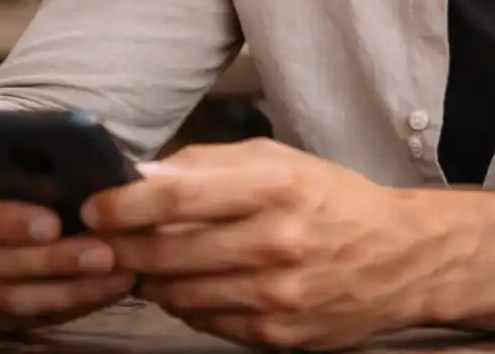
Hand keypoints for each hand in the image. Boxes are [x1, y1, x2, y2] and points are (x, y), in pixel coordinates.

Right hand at [0, 151, 137, 329]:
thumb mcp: (15, 148)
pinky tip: (108, 288)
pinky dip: (72, 304)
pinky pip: (28, 316)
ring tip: (117, 275)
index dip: (8, 221)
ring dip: (70, 290)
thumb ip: (39, 157)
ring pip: (13, 297)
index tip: (53, 223)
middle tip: (105, 254)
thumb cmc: (7, 167)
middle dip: (55, 261)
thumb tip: (90, 167)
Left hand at [83, 139, 439, 349]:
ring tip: (145, 261)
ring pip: (177, 293)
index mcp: (277, 187)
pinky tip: (189, 284)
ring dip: (149, 278)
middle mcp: (277, 242)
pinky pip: (204, 321)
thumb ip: (208, 164)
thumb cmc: (331, 199)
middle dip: (122, 246)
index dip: (123, 204)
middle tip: (104, 239)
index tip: (94, 206)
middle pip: (167, 251)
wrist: (400, 258)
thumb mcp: (279, 161)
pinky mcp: (277, 334)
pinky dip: (185, 303)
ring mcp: (277, 295)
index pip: (178, 197)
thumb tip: (140, 174)